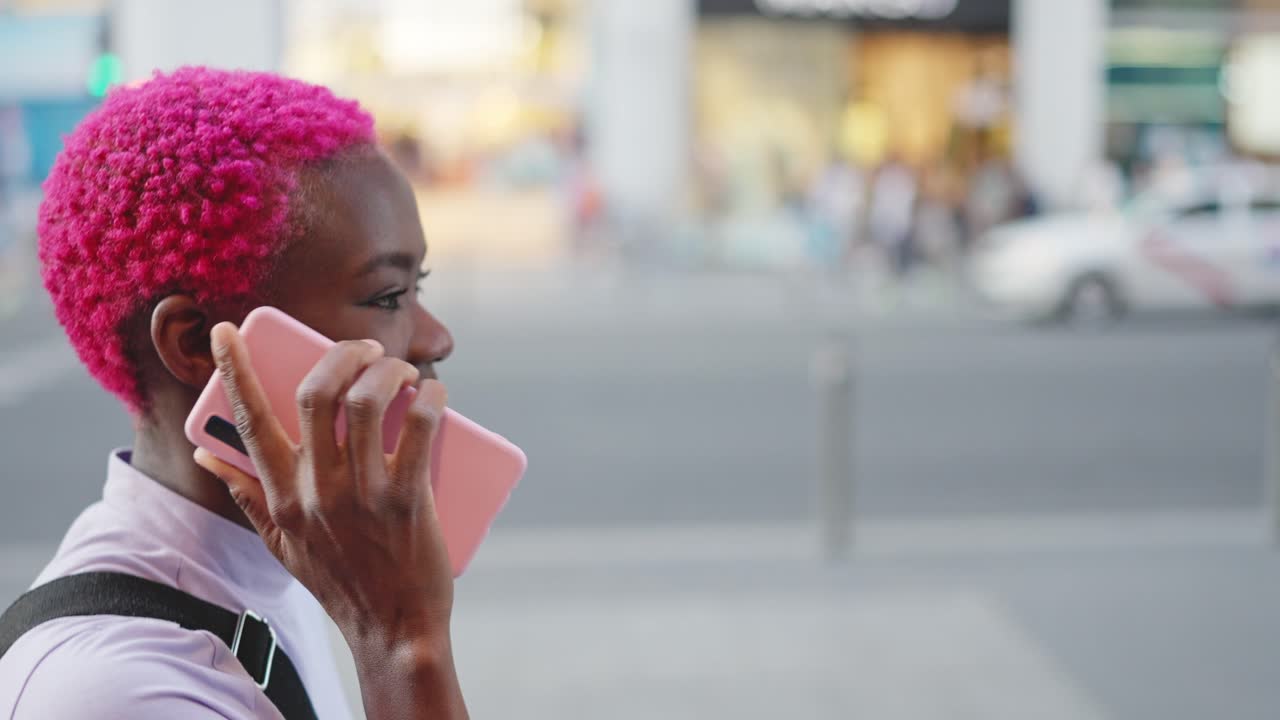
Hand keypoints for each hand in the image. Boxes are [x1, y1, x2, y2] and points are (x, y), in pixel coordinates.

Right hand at [194, 322, 454, 651]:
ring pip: (367, 401)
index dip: (233, 368)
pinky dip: (429, 400)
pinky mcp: (407, 499)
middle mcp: (314, 489)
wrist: (392, 629)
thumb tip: (204, 455)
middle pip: (317, 393)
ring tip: (403, 371)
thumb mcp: (279, 542)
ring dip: (387, 370)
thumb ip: (245, 495)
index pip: (248, 419)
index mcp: (280, 495)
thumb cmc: (338, 580)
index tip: (226, 330)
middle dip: (342, 354)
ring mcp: (361, 493)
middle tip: (365, 349)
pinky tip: (433, 392)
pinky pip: (419, 430)